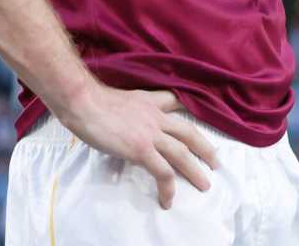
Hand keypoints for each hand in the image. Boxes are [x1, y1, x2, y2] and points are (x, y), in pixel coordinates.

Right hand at [55, 83, 218, 207]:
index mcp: (150, 102)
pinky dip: (168, 187)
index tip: (198, 119)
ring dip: (195, 170)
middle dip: (204, 147)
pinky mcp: (141, 149)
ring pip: (182, 153)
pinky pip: (162, 171)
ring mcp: (151, 133)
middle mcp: (156, 116)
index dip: (189, 110)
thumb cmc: (92, 101)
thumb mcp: (120, 99)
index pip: (175, 102)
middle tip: (215, 161)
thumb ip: (131, 111)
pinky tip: (168, 199)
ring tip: (204, 184)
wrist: (83, 102)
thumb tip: (126, 125)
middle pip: (188, 132)